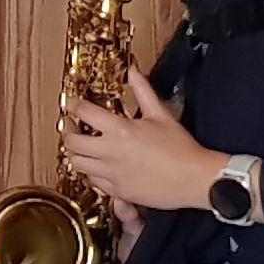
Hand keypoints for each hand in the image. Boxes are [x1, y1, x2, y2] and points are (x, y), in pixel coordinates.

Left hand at [60, 77, 226, 215]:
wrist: (195, 178)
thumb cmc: (181, 148)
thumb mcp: (160, 114)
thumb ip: (142, 90)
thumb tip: (132, 71)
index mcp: (121, 130)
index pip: (84, 113)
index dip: (74, 105)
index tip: (73, 103)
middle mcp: (112, 153)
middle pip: (72, 142)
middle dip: (68, 131)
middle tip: (71, 126)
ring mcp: (113, 174)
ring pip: (78, 164)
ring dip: (76, 154)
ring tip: (82, 147)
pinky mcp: (119, 191)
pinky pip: (93, 182)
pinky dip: (91, 173)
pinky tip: (98, 165)